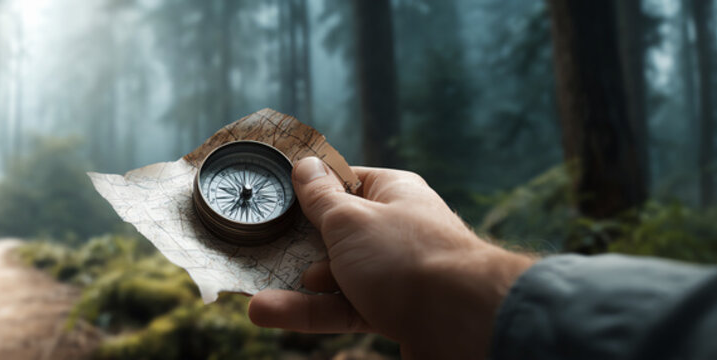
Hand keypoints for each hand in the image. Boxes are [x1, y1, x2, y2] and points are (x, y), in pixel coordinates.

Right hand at [248, 157, 535, 358]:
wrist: (461, 321)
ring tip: (254, 297)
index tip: (275, 196)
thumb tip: (305, 163)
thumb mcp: (349, 219)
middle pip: (336, 234)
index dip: (310, 190)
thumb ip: (320, 197)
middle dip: (297, 245)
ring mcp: (395, 275)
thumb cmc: (406, 257)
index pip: (345, 182)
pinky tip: (269, 312)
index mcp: (392, 194)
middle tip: (259, 250)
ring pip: (335, 277)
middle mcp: (396, 231)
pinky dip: (308, 312)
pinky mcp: (392, 312)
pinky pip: (342, 308)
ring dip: (294, 288)